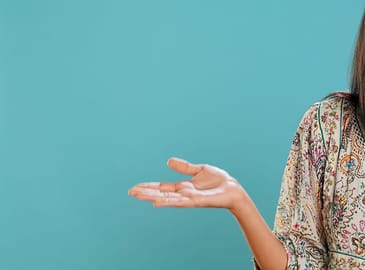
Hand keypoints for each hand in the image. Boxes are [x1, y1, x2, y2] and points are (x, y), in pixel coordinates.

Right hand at [128, 157, 247, 210]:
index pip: (162, 187)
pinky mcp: (197, 201)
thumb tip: (168, 161)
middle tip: (130, 192)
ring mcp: (189, 198)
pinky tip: (157, 203)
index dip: (148, 187)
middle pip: (161, 193)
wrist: (233, 189)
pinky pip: (180, 202)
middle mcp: (183, 194)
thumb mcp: (199, 170)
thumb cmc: (219, 181)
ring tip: (138, 196)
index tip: (134, 188)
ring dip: (152, 197)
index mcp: (183, 187)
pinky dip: (168, 202)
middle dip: (146, 193)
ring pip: (167, 198)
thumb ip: (184, 167)